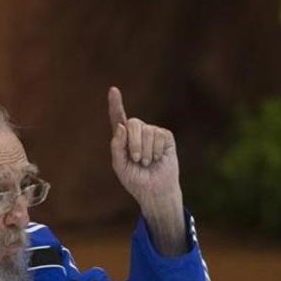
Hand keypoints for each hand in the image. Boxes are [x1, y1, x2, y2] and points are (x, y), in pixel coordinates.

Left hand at [108, 87, 186, 254]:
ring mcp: (153, 133)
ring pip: (147, 131)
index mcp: (123, 138)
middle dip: (134, 144)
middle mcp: (138, 132)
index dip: (116, 104)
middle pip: (133, 124)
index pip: (118, 118)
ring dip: (146, 151)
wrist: (155, 191)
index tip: (113, 90)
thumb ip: (117, 147)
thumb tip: (121, 126)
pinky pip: (160, 136)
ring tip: (147, 163)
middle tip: (137, 160)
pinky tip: (158, 159)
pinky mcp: (166, 137)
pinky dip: (157, 151)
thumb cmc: (136, 180)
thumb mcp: (120, 166)